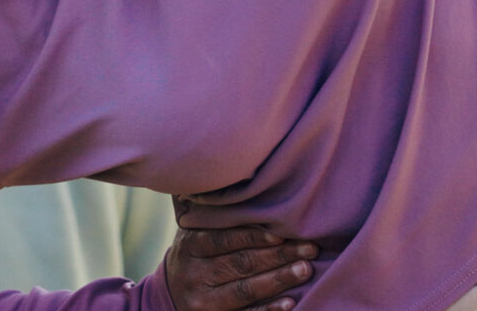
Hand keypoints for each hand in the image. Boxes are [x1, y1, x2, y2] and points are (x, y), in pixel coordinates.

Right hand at [164, 227, 318, 310]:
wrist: (168, 296)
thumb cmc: (193, 256)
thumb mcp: (191, 233)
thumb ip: (211, 215)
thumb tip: (237, 179)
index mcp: (190, 246)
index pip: (223, 240)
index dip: (252, 236)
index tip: (280, 233)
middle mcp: (195, 273)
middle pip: (239, 264)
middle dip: (277, 256)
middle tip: (308, 248)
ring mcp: (204, 300)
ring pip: (245, 290)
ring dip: (278, 279)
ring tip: (305, 269)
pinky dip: (269, 310)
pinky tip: (291, 302)